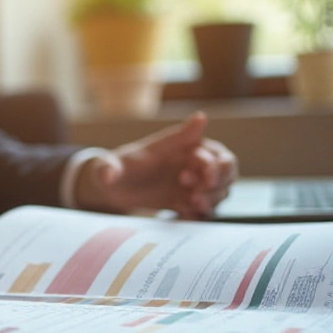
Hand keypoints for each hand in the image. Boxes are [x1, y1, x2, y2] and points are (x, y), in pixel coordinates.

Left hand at [74, 112, 237, 218]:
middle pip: (226, 172)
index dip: (214, 166)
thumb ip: (169, 137)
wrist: (106, 190)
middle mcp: (190, 165)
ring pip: (219, 192)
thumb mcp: (142, 149)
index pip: (216, 154)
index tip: (199, 178)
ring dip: (211, 199)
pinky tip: (183, 216)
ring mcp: (188, 186)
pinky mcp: (182, 203)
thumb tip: (201, 115)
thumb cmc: (116, 165)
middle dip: (219, 183)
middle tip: (198, 195)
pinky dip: (199, 215)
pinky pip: (203, 211)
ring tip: (191, 204)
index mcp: (184, 147)